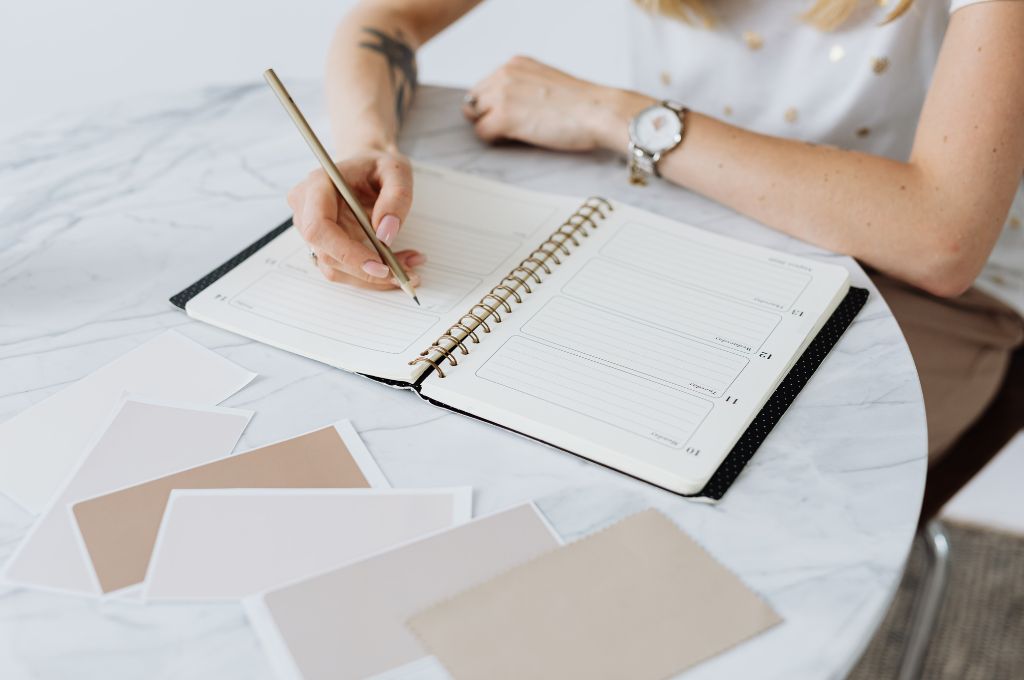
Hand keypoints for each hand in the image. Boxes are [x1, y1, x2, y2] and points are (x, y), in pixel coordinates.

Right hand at [287, 149, 423, 288]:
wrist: (367, 166)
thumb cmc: (377, 165)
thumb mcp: (396, 171)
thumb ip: (396, 198)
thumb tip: (385, 234)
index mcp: (317, 185)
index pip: (319, 228)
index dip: (347, 253)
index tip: (380, 267)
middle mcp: (306, 209)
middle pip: (326, 254)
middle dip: (366, 272)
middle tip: (404, 274)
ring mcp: (311, 229)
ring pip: (334, 268)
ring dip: (371, 277)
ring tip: (407, 267)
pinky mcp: (323, 244)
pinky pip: (343, 268)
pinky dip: (370, 274)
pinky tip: (396, 264)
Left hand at [463, 56, 651, 151]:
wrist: (599, 111)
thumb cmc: (582, 103)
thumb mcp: (546, 81)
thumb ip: (522, 87)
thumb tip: (506, 106)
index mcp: (515, 64)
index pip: (483, 86)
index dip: (492, 105)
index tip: (507, 117)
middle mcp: (504, 74)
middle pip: (474, 101)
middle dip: (487, 116)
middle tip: (510, 130)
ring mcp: (502, 95)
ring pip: (475, 117)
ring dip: (490, 128)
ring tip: (516, 135)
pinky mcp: (504, 117)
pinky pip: (482, 133)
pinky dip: (495, 140)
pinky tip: (516, 140)